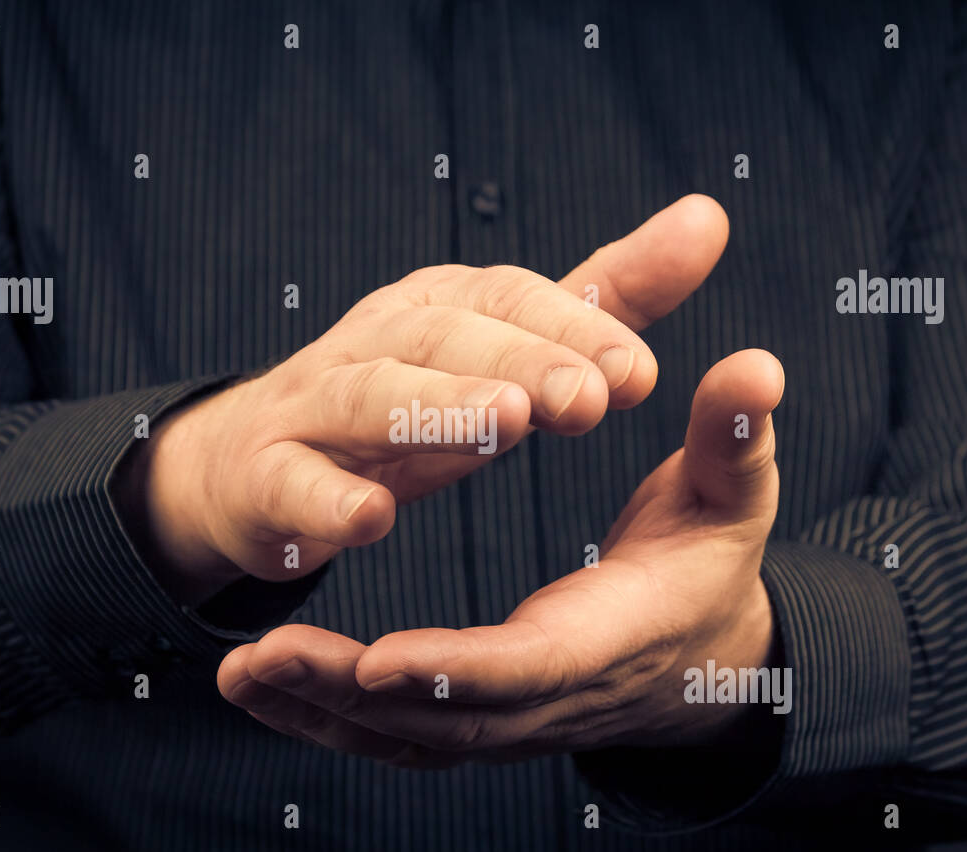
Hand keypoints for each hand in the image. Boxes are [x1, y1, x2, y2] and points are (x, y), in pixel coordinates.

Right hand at [118, 195, 729, 601]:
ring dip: (433, 407)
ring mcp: (313, 404)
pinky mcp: (268, 475)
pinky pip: (293, 481)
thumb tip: (708, 218)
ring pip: (368, 394)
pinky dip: (327, 497)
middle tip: (588, 400)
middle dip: (519, 363)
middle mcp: (375, 340)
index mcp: (439, 308)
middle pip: (446, 339)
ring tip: (501, 424)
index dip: (571, 330)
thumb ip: (601, 300)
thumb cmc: (406, 401)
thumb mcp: (508, 348)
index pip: (508, 300)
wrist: (257, 460)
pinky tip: (372, 519)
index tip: (640, 374)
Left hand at [216, 349, 784, 764]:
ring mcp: (510, 720)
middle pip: (443, 717)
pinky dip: (325, 722)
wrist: (703, 657)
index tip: (376, 658)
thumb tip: (755, 369)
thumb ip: (732, 437)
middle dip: (350, 695)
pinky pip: (396, 736)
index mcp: (607, 638)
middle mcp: (549, 697)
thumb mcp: (730, 498)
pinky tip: (260, 686)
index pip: (528, 666)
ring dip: (319, 713)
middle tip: (262, 656)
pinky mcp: (480, 720)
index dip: (456, 668)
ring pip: (407, 737)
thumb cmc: (710, 566)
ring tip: (241, 673)